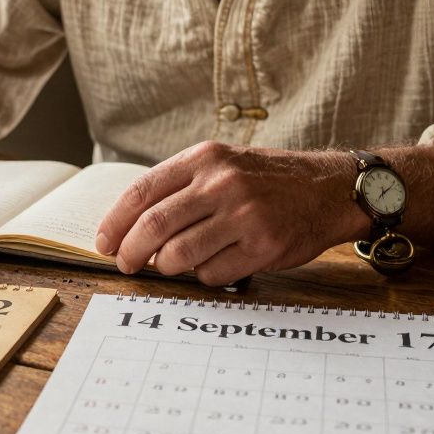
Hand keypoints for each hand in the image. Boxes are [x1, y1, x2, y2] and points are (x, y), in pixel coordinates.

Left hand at [95, 142, 364, 284]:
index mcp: (205, 159)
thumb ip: (181, 187)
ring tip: (171, 264)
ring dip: (166, 267)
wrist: (328, 190)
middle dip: (130, 253)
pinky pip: (212, 273)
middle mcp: (222, 184)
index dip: (115, 222)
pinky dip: (204, 275)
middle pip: (154, 226)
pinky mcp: (262, 246)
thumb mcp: (223, 164)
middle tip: (125, 265)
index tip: (104, 242)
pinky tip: (214, 264)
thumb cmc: (267, 180)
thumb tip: (129, 226)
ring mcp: (244, 216)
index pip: (142, 191)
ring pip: (179, 255)